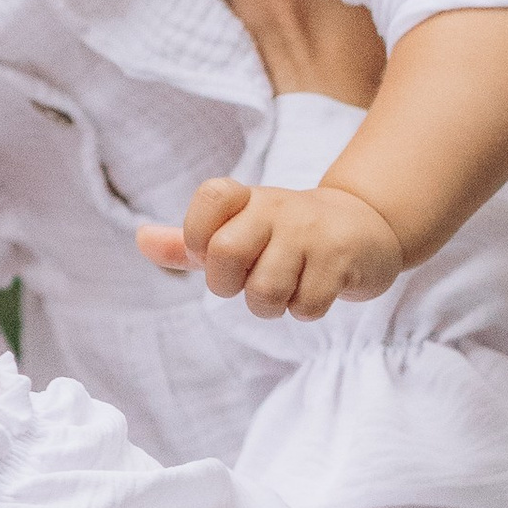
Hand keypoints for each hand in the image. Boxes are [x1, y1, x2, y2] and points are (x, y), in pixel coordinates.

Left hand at [135, 176, 403, 318]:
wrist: (366, 228)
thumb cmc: (286, 236)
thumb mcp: (237, 233)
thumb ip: (188, 243)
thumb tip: (141, 239)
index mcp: (248, 199)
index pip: (211, 196)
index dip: (199, 233)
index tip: (213, 250)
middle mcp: (278, 208)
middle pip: (225, 253)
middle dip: (228, 285)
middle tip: (247, 281)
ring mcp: (311, 232)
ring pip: (265, 290)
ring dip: (269, 306)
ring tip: (284, 290)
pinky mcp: (340, 259)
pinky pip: (305, 305)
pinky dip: (305, 311)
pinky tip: (313, 291)